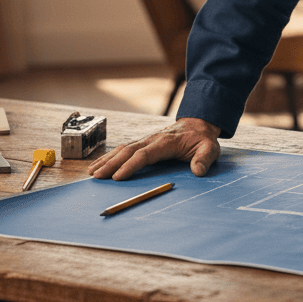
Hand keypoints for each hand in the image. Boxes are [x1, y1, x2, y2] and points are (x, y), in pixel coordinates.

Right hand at [86, 117, 221, 180]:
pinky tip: (98, 165)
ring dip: (106, 160)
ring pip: (122, 149)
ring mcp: (145, 140)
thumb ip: (204, 159)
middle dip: (111, 164)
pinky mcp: (142, 143)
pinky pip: (123, 149)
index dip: (131, 165)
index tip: (118, 177)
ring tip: (92, 173)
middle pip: (128, 151)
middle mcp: (152, 139)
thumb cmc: (202, 139)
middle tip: (97, 177)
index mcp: (166, 142)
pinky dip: (109, 157)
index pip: (145, 154)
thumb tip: (198, 171)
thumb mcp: (210, 148)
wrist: (198, 124)